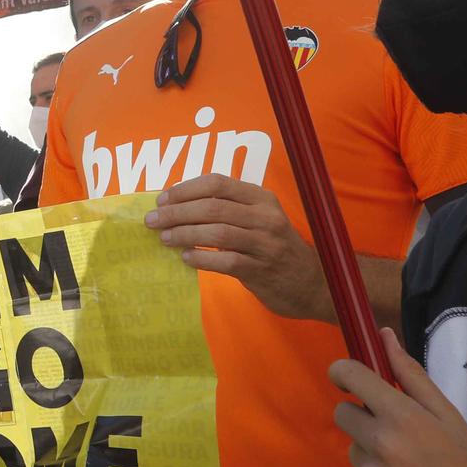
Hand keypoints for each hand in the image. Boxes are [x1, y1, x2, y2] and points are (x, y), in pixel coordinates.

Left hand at [148, 175, 328, 321]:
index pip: (217, 183)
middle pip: (212, 207)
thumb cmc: (275, 248)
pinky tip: (186, 258)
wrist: (314, 283)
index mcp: (261, 198)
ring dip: (184, 234)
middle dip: (177, 212)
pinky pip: (226, 261)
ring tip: (164, 238)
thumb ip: (227, 209)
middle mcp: (265, 217)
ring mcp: (266, 244)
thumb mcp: (258, 220)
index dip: (185, 189)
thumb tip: (177, 206)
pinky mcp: (263, 270)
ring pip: (217, 233)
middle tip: (153, 220)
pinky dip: (202, 258)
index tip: (162, 199)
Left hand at [330, 329, 466, 466]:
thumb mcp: (452, 419)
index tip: (346, 377)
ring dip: (373, 454)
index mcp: (403, 418)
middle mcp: (380, 446)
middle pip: (344, 414)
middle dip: (364, 417)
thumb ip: (413, 376)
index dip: (343, 372)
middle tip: (399, 435)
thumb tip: (383, 335)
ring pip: (354, 450)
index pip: (349, 376)